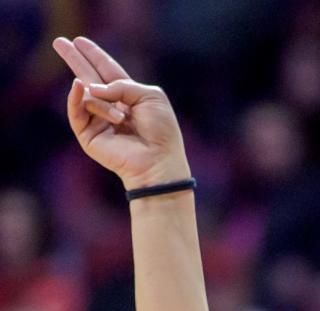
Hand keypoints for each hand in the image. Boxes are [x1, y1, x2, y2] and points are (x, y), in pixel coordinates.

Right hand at [52, 36, 190, 190]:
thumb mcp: (149, 95)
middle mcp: (112, 107)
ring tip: (121, 120)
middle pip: (89, 78)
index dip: (95, 56)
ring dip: (105, 105)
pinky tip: (78, 86)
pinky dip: (76, 99)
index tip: (80, 41)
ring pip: (89, 96)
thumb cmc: (160, 131)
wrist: (158, 160)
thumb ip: (122, 84)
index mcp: (128, 97)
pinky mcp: (89, 136)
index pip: (107, 72)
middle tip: (59, 42)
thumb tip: (93, 88)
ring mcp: (99, 121)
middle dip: (75, 60)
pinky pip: (77, 111)